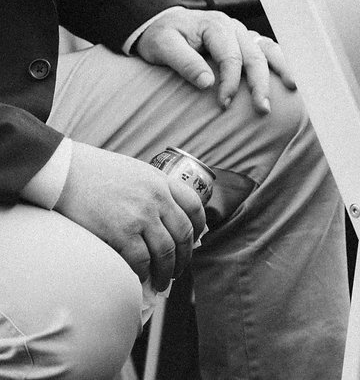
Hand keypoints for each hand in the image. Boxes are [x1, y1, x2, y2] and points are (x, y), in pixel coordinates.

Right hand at [54, 143, 205, 290]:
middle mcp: (157, 198)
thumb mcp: (135, 172)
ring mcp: (141, 216)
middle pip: (183, 234)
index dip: (199, 227)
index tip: (196, 241)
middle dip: (184, 257)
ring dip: (166, 272)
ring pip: (166, 251)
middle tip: (178, 271)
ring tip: (162, 282)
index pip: (194, 206)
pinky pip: (140, 260)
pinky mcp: (121, 232)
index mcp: (162, 181)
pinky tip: (141, 280)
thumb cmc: (95, 171)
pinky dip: (143, 274)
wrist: (65, 171)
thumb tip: (161, 216)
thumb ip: (152, 190)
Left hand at [134, 7, 294, 114]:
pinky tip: (286, 76)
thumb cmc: (161, 36)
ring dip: (280, 70)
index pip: (232, 56)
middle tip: (263, 108)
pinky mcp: (244, 41)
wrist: (159, 23)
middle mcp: (234, 28)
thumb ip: (185, 63)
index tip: (224, 104)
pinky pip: (267, 49)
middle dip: (261, 83)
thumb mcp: (163, 47)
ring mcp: (242, 33)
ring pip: (268, 50)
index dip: (231, 82)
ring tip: (292, 88)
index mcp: (216, 26)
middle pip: (255, 56)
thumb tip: (207, 83)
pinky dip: (278, 62)